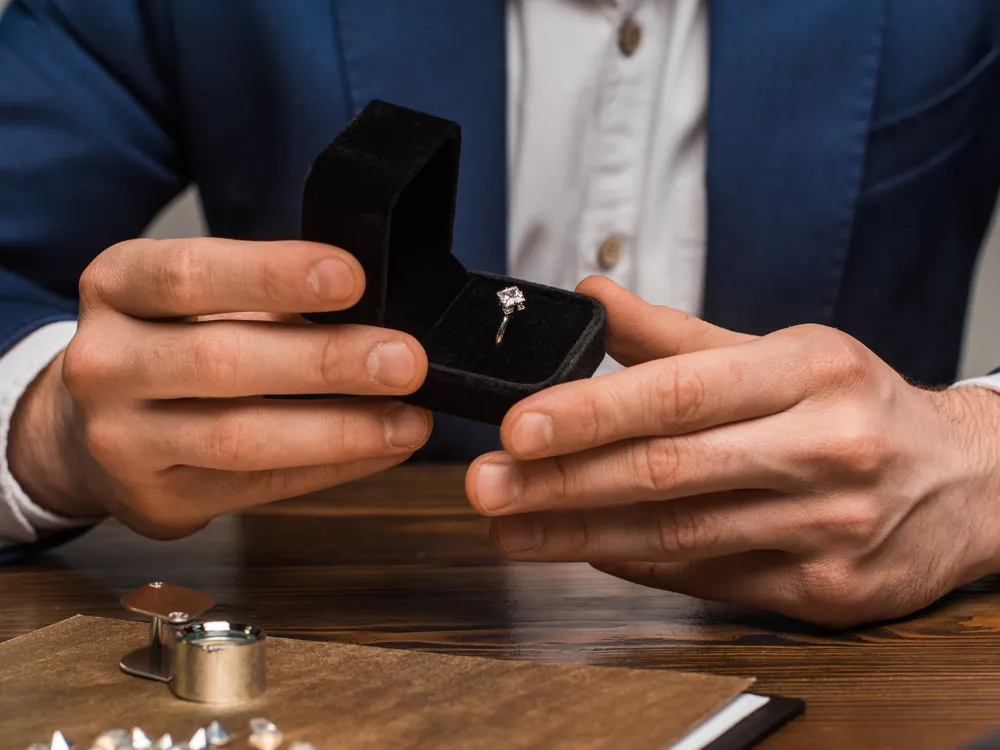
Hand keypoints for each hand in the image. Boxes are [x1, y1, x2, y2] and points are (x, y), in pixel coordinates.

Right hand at [8, 238, 430, 538]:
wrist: (87, 428)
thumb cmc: (168, 344)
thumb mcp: (194, 299)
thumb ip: (267, 299)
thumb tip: (377, 313)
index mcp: (117, 286)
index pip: (191, 274)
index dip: (274, 274)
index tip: (352, 277)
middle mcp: (105, 363)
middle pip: (221, 361)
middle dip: (327, 361)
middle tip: (406, 360)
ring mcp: (122, 440)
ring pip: (240, 437)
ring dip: (340, 429)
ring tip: (410, 419)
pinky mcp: (158, 500)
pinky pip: (259, 486)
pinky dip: (333, 467)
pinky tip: (384, 449)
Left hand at [467, 277, 999, 627]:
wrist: (971, 483)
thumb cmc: (863, 407)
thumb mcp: (785, 351)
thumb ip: (680, 335)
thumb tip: (595, 299)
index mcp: (809, 371)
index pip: (679, 391)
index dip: (590, 411)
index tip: (518, 425)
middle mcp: (824, 448)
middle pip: (668, 470)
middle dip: (563, 482)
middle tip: (488, 484)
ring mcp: (827, 528)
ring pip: (678, 536)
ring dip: (580, 535)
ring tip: (511, 528)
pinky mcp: (825, 591)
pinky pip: (707, 578)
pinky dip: (637, 563)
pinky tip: (585, 552)